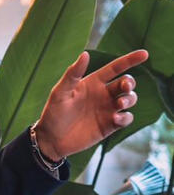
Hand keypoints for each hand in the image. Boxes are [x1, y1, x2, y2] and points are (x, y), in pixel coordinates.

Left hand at [33, 48, 148, 160]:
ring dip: (129, 99)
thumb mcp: (60, 93)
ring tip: (120, 104)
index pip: (116, 68)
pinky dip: (125, 117)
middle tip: (124, 88)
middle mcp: (103, 94)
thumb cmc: (53, 114)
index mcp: (93, 82)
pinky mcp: (109, 125)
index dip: (130, 60)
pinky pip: (126, 119)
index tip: (144, 54)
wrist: (50, 140)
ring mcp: (107, 110)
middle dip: (129, 83)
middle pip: (126, 83)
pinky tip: (116, 118)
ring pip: (129, 99)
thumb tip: (85, 54)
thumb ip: (72, 74)